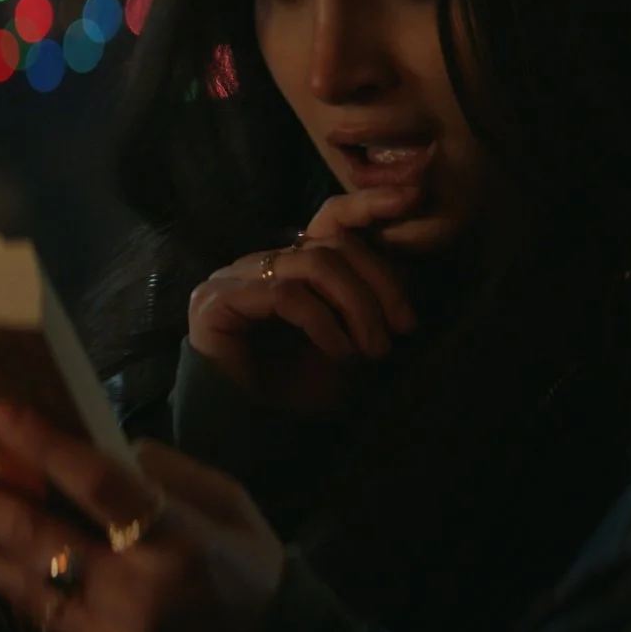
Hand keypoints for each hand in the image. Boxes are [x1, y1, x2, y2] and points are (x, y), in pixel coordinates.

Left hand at [0, 401, 285, 631]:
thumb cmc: (244, 573)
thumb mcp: (227, 506)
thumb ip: (164, 474)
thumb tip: (94, 445)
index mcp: (180, 545)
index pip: (100, 485)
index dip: (45, 445)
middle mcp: (139, 597)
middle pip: (41, 537)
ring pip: (24, 583)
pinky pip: (39, 618)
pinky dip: (3, 580)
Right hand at [187, 187, 422, 413]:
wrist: (256, 434)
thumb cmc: (303, 390)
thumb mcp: (353, 340)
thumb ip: (371, 302)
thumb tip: (410, 270)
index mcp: (293, 265)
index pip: (331, 218)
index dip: (370, 203)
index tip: (413, 197)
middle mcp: (263, 264)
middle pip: (333, 244)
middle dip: (379, 283)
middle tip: (403, 328)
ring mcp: (235, 279)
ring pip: (314, 264)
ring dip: (357, 307)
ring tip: (374, 350)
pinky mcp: (217, 301)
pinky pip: (286, 295)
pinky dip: (324, 324)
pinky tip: (340, 353)